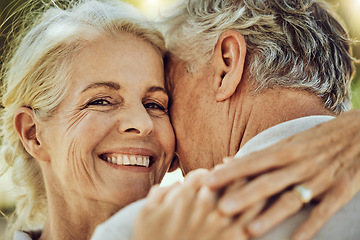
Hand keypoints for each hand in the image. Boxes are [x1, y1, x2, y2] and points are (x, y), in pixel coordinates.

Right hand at [133, 169, 247, 239]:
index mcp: (184, 196)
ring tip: (250, 180)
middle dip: (230, 171)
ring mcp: (222, 221)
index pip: (202, 174)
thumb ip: (160, 192)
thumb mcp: (145, 214)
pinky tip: (261, 201)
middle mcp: (206, 204)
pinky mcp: (235, 238)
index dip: (205, 174)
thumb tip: (178, 185)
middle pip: (226, 177)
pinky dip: (258, 204)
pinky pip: (253, 215)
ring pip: (243, 190)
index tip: (209, 177)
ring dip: (247, 182)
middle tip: (233, 170)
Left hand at [205, 110, 359, 239]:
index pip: (252, 162)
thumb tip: (228, 160)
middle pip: (267, 182)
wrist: (359, 133)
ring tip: (250, 230)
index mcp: (285, 150)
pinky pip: (323, 212)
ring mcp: (319, 178)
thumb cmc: (318, 138)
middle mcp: (299, 164)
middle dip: (244, 196)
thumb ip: (260, 154)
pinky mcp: (340, 191)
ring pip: (291, 199)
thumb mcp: (288, 141)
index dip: (230, 172)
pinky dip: (309, 227)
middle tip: (222, 208)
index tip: (208, 181)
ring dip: (270, 215)